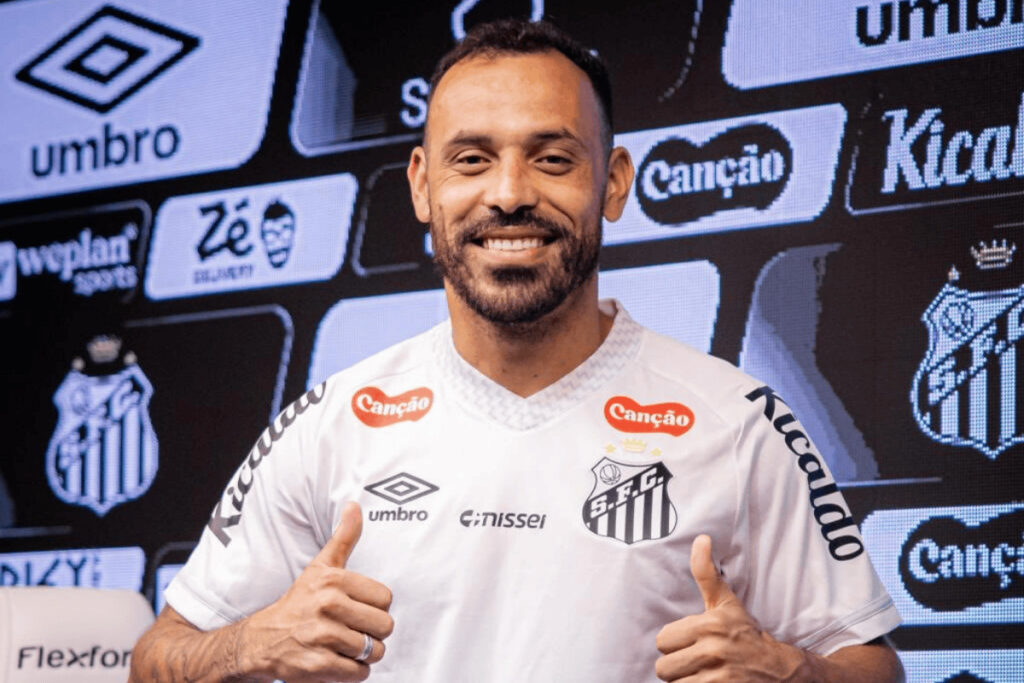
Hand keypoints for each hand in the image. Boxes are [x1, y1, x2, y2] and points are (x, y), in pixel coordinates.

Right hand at [239, 502, 393, 681]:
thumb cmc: (298, 602)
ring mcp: (323, 637)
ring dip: (365, 654)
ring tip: (345, 645)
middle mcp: (328, 606)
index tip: (358, 608)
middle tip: (354, 629)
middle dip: (374, 632)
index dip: (375, 607)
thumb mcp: (319, 566)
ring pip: (375, 651)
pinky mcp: (319, 665)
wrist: (261, 640)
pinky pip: (360, 673)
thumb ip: (343, 537)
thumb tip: (354, 505)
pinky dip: (354, 672)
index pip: (385, 598)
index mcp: (333, 580)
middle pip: (384, 626)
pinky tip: (339, 661)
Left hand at [654, 535, 805, 681]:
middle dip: (676, 666)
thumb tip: (701, 538)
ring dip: (684, 681)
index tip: (690, 642)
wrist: (781, 671)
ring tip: (702, 674)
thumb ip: (706, 573)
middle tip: (694, 662)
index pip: (662, 640)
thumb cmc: (746, 633)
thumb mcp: (727, 602)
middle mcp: (712, 652)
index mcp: (709, 626)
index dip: (673, 643)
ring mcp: (717, 678)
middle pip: (663, 667)